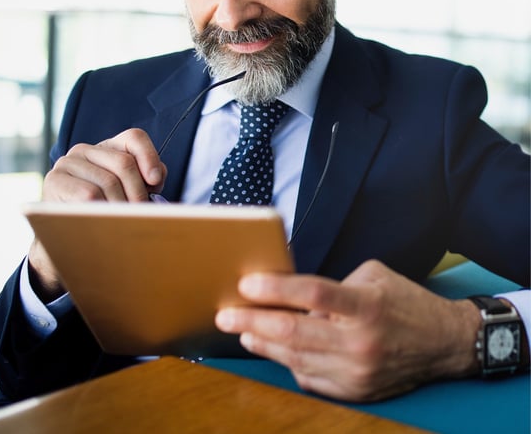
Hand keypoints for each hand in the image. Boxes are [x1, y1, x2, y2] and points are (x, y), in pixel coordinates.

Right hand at [29, 128, 166, 300]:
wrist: (62, 234)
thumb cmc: (101, 212)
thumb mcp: (127, 192)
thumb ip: (146, 180)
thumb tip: (156, 178)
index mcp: (107, 148)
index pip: (134, 138)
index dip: (149, 157)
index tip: (156, 182)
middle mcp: (85, 150)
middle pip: (124, 163)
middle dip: (138, 192)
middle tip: (141, 215)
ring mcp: (67, 163)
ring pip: (108, 181)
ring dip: (121, 207)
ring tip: (124, 223)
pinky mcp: (55, 181)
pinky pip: (89, 194)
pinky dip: (103, 211)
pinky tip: (105, 222)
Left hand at [216, 259, 479, 400]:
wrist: (443, 343)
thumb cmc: (403, 301)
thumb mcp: (373, 276)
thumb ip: (333, 284)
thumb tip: (291, 292)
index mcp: (366, 305)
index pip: (313, 293)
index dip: (275, 289)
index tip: (246, 284)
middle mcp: (361, 342)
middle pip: (295, 331)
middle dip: (253, 321)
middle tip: (225, 315)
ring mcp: (358, 372)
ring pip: (297, 358)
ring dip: (264, 344)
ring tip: (242, 331)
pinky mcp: (356, 392)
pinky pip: (310, 379)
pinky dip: (289, 363)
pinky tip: (273, 349)